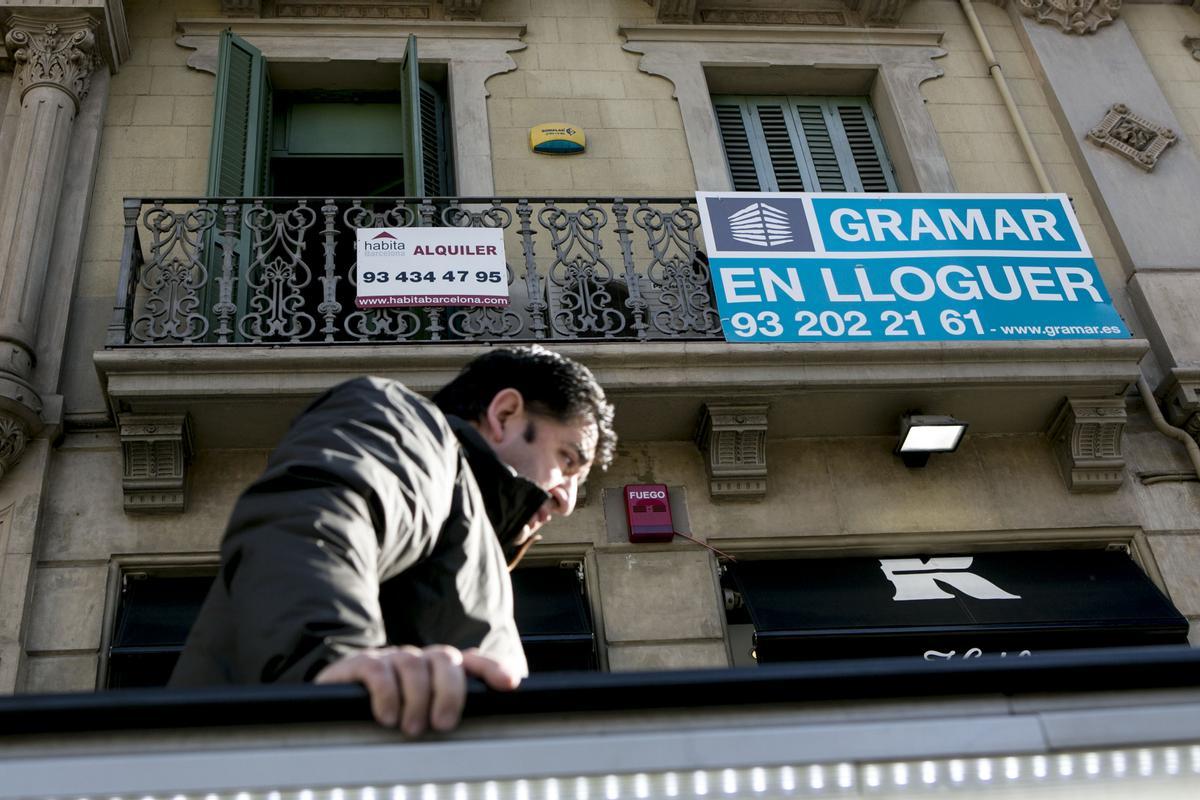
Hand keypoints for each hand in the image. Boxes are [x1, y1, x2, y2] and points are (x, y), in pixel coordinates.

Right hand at [315, 645, 519, 734]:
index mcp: (440, 670)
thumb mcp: (424, 720)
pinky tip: (385, 716)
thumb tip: (488, 738)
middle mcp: (419, 659)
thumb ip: (450, 718)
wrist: (331, 712)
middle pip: (446, 659)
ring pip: (414, 665)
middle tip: (443, 724)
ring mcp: (391, 658)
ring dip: (416, 698)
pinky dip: (386, 693)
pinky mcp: (361, 664)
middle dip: (449, 692)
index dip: (492, 668)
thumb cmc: (388, 720)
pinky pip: (378, 670)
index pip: (473, 661)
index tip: (509, 684)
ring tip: (411, 728)